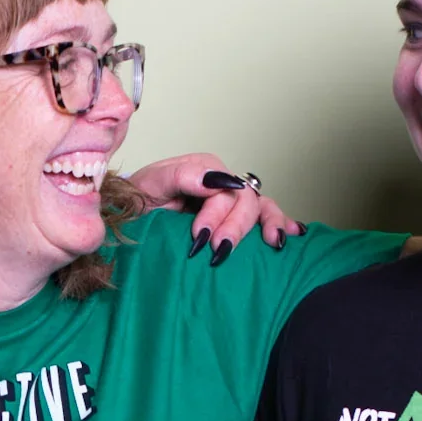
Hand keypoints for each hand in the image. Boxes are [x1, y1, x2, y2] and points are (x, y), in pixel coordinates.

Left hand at [125, 153, 302, 262]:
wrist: (129, 218)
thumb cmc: (139, 200)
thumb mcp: (152, 184)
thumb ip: (183, 176)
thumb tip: (218, 180)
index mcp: (205, 170)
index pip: (225, 190)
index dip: (217, 214)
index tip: (199, 237)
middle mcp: (222, 184)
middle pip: (246, 202)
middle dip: (236, 227)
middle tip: (217, 250)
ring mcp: (230, 202)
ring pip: (262, 208)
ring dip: (269, 225)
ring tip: (272, 243)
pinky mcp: (233, 220)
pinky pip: (265, 218)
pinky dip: (282, 224)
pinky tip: (293, 236)